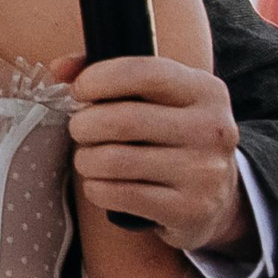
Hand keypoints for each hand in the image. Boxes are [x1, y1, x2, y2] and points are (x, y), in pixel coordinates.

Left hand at [56, 54, 250, 252]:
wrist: (216, 195)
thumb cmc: (171, 136)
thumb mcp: (157, 97)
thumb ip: (109, 74)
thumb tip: (60, 68)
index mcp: (205, 91)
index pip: (145, 73)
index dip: (100, 78)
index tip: (79, 90)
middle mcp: (212, 129)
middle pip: (123, 120)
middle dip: (84, 125)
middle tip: (80, 130)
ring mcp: (204, 172)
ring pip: (115, 161)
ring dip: (86, 159)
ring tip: (89, 158)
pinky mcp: (189, 209)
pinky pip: (119, 195)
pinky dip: (96, 188)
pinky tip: (101, 183)